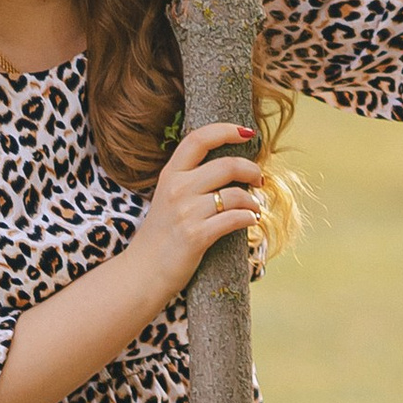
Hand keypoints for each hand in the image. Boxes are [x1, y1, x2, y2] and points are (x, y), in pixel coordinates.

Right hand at [129, 122, 264, 303]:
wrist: (143, 272)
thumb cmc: (162, 234)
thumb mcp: (169, 197)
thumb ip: (191, 179)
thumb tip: (233, 166)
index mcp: (170, 174)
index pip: (198, 138)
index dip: (226, 130)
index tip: (248, 133)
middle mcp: (177, 189)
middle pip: (226, 165)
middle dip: (252, 170)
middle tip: (259, 180)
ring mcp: (186, 212)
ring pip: (235, 194)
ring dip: (253, 201)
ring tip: (254, 208)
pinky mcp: (196, 236)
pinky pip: (235, 219)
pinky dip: (250, 218)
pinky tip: (251, 221)